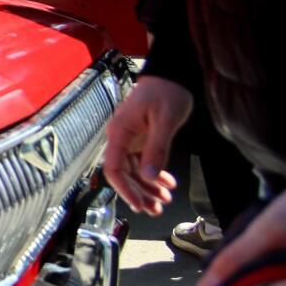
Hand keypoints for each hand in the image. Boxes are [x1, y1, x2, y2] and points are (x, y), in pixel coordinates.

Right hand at [100, 75, 191, 214]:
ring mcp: (130, 141)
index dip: (124, 189)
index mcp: (120, 133)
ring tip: (164, 202)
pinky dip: (154, 175)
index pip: (113, 168)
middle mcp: (121, 139)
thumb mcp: (165, 120)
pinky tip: (168, 184)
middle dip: (138, 194)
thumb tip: (148, 176)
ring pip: (134, 171)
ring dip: (148, 188)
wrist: (172, 75)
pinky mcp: (141, 141)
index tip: (139, 204)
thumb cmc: (167, 93)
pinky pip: (143, 163)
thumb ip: (157, 149)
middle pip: (123, 174)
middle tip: (155, 210)